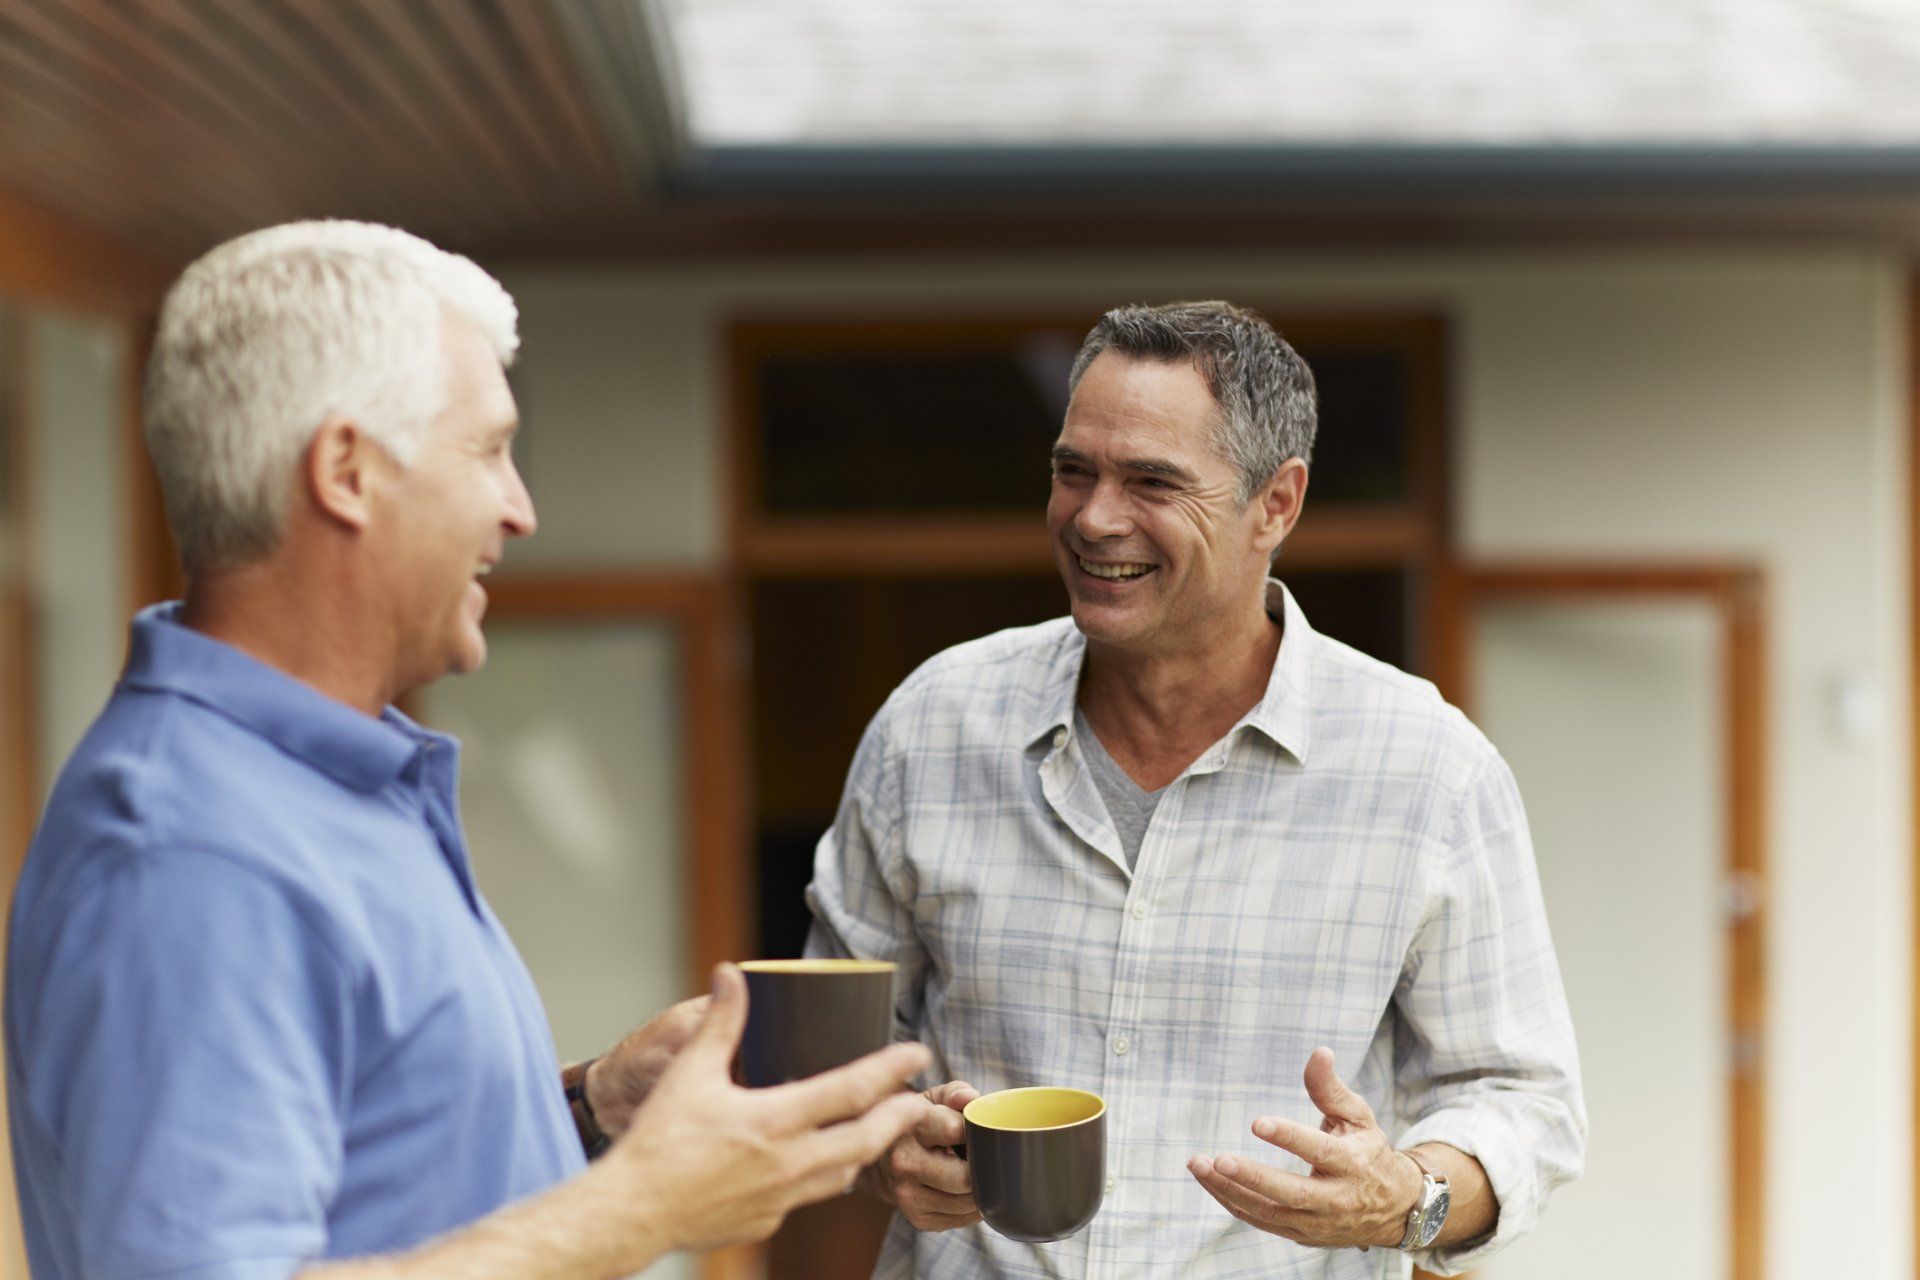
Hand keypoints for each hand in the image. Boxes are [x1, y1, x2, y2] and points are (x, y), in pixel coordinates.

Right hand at [595, 963, 931, 1258]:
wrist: (631, 1212)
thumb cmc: (658, 1143)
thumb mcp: (690, 1073)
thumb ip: (719, 1022)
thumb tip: (730, 975)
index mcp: (775, 1120)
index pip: (852, 1090)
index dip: (892, 1069)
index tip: (918, 1053)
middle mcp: (789, 1163)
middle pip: (867, 1140)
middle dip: (899, 1118)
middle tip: (917, 1101)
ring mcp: (781, 1199)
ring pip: (843, 1174)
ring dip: (865, 1150)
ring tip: (877, 1130)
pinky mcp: (767, 1222)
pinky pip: (807, 1197)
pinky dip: (821, 1177)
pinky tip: (813, 1164)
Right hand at [865, 1080, 980, 1230]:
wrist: (881, 1159)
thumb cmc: (917, 1122)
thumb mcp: (932, 1098)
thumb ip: (955, 1092)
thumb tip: (970, 1099)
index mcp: (910, 1125)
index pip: (954, 1130)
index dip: (977, 1131)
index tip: (982, 1130)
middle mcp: (903, 1162)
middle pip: (964, 1178)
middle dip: (983, 1169)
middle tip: (988, 1158)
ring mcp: (907, 1194)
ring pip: (965, 1202)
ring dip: (981, 1191)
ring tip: (977, 1173)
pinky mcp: (916, 1218)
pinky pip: (960, 1219)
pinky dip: (971, 1208)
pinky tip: (965, 1191)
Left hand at [1187, 1047, 1422, 1249]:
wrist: (1394, 1209)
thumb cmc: (1368, 1152)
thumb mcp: (1358, 1117)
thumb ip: (1331, 1089)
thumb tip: (1319, 1052)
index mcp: (1353, 1164)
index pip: (1319, 1151)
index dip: (1289, 1138)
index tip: (1257, 1122)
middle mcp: (1336, 1199)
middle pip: (1292, 1193)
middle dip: (1252, 1177)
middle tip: (1218, 1159)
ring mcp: (1318, 1223)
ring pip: (1269, 1212)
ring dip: (1229, 1190)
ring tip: (1198, 1165)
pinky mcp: (1302, 1235)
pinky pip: (1261, 1222)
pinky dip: (1233, 1202)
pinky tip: (1210, 1181)